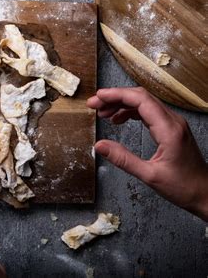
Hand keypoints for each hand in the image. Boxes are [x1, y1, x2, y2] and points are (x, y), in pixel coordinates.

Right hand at [87, 87, 207, 220]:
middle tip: (94, 104)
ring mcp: (173, 123)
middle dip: (115, 97)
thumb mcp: (149, 176)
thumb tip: (99, 145)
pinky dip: (130, 112)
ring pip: (144, 103)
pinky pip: (148, 111)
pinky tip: (118, 120)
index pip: (140, 100)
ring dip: (121, 104)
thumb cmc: (183, 187)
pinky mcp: (171, 128)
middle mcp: (173, 121)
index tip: (98, 97)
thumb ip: (123, 159)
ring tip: (102, 113)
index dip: (117, 95)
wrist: (205, 194)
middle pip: (141, 97)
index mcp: (169, 130)